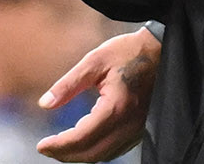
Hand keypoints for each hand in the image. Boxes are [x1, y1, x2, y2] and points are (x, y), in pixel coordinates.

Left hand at [36, 27, 161, 161]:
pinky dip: (97, 151)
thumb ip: (68, 84)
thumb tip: (44, 103)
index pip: (82, 137)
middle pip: (93, 153)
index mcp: (116, 107)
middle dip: (66, 155)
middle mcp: (129, 124)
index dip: (59, 145)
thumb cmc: (128, 52)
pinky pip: (116, 149)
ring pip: (105, 155)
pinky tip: (84, 141)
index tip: (41, 145)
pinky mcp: (142, 129)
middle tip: (47, 148)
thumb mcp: (94, 61)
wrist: (162, 49)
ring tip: (61, 147)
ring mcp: (138, 129)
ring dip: (81, 156)